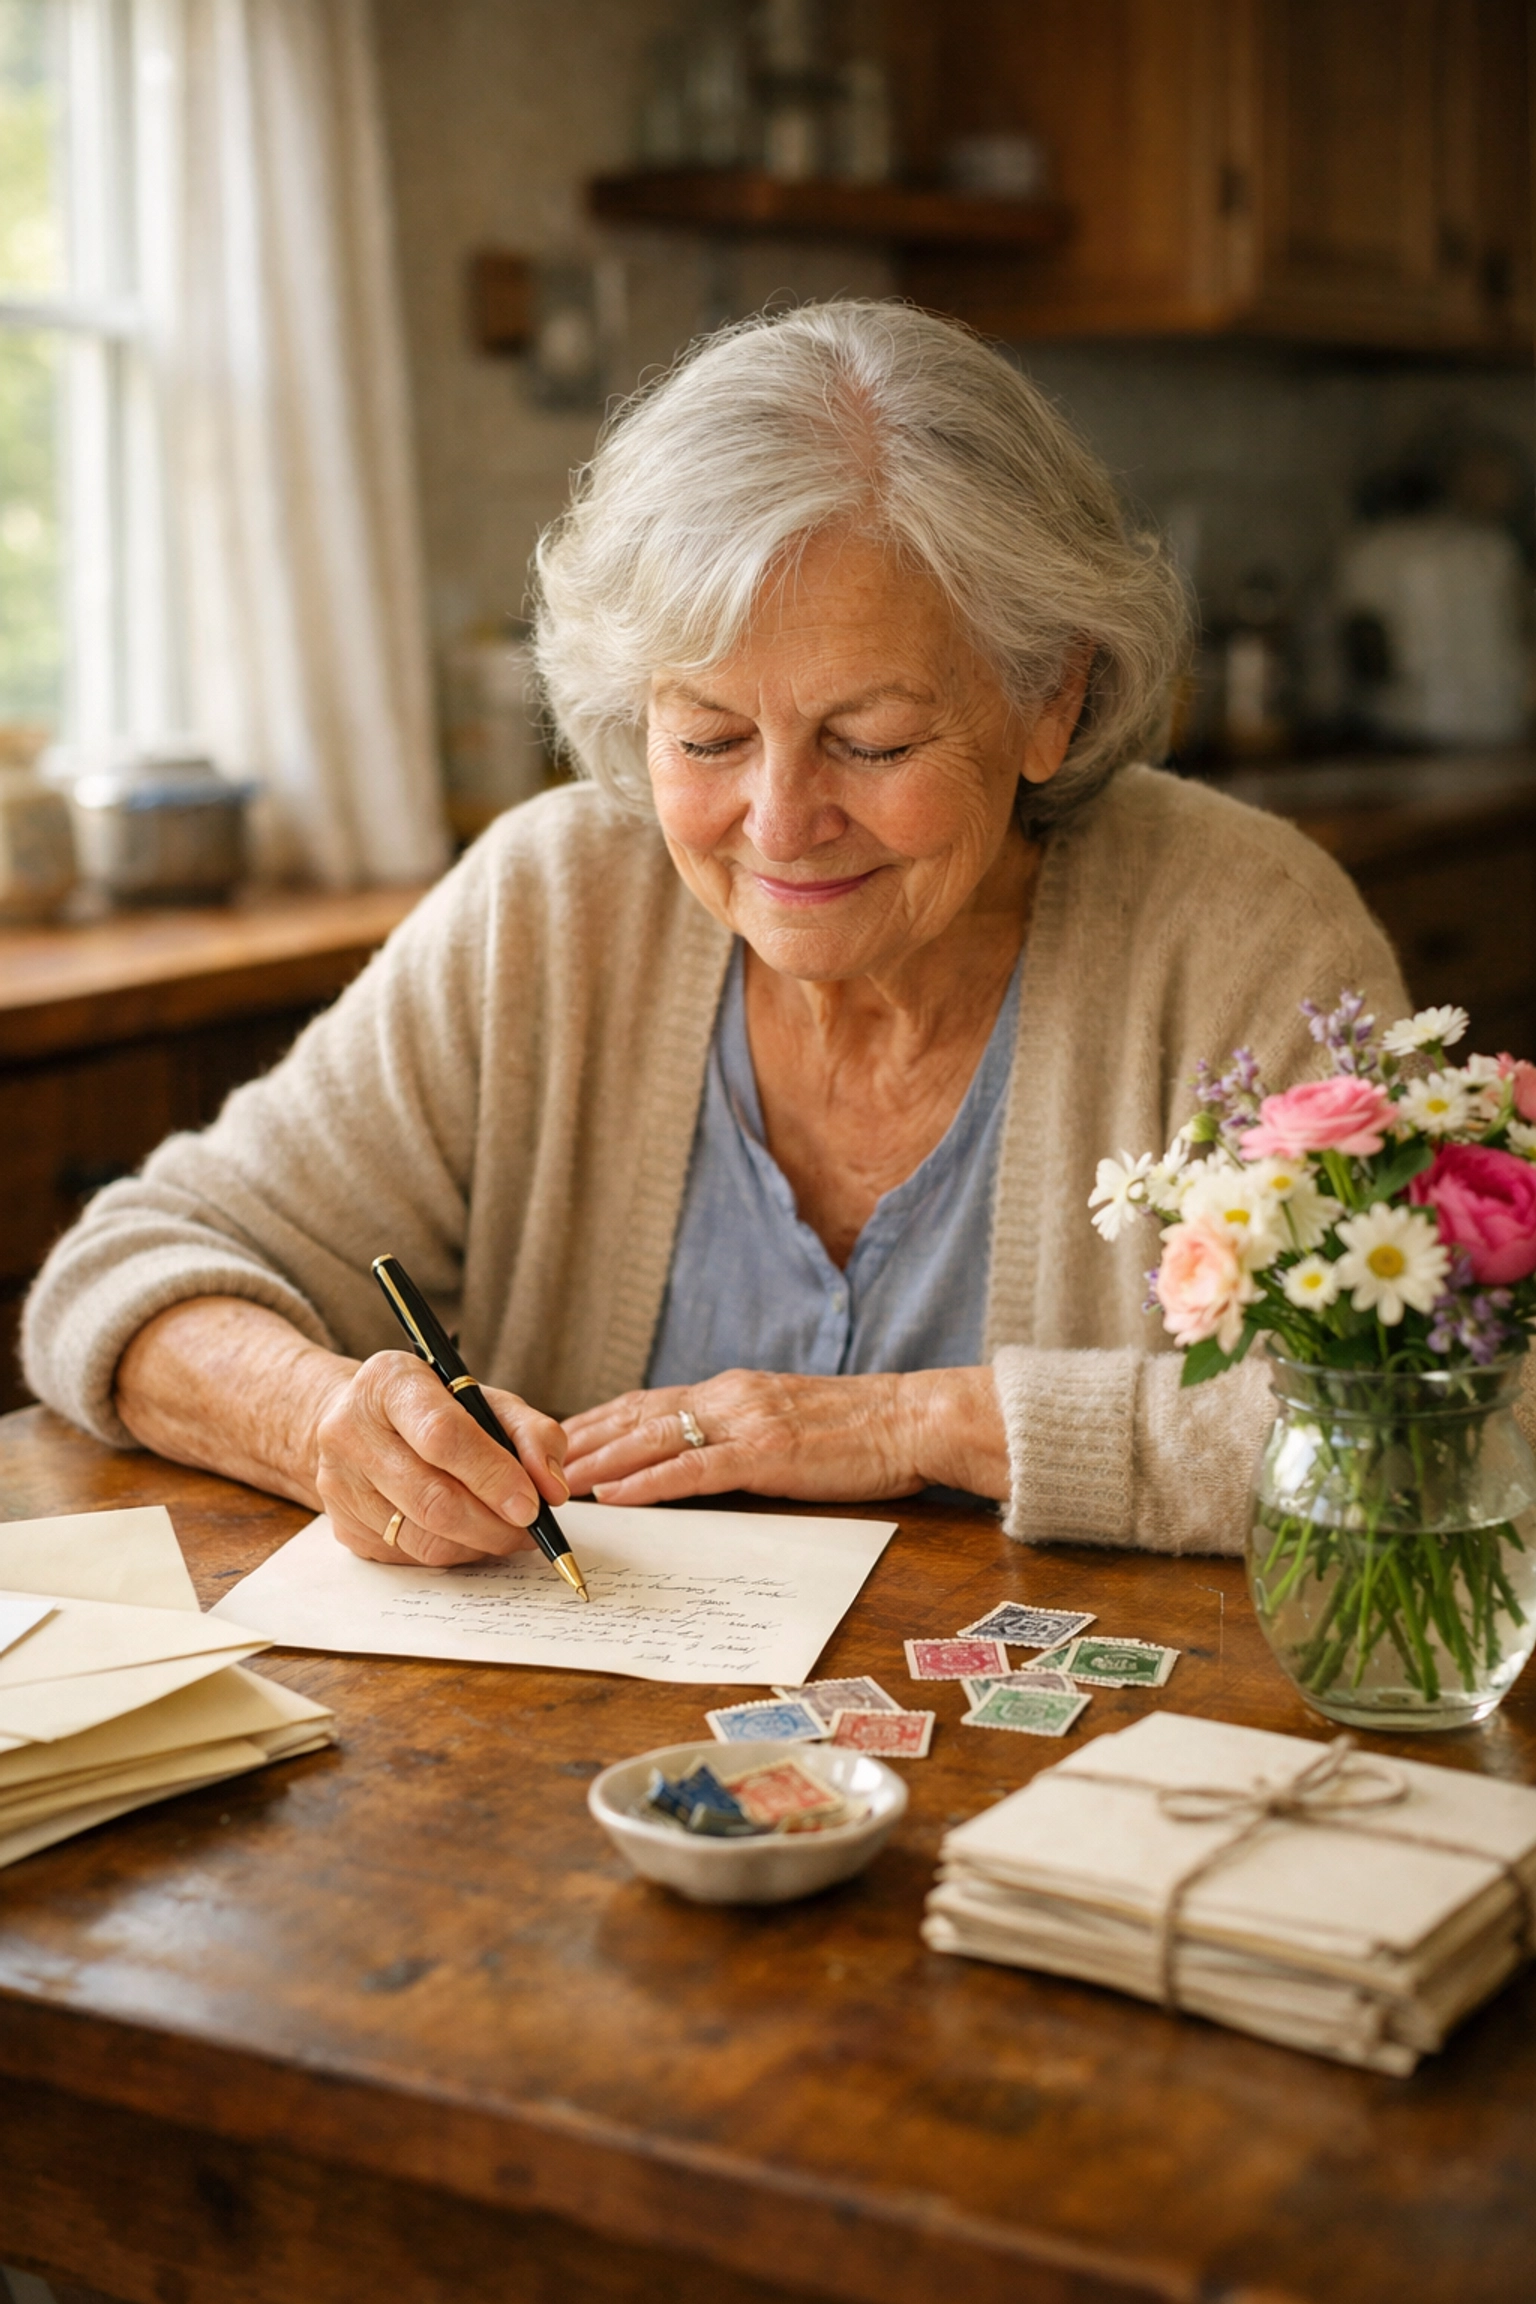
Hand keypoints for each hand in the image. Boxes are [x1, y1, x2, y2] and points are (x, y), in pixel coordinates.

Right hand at [313, 1351, 568, 1566]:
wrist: (355, 1421)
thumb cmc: (432, 1406)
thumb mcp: (484, 1398)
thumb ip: (531, 1433)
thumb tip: (553, 1489)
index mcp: (390, 1382)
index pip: (443, 1436)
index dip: (493, 1475)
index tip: (533, 1504)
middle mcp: (352, 1431)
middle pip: (433, 1498)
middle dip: (494, 1523)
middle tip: (531, 1529)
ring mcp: (340, 1484)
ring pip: (424, 1537)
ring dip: (480, 1544)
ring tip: (510, 1533)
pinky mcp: (344, 1526)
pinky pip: (410, 1556)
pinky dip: (454, 1553)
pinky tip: (472, 1536)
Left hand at [561, 1365, 1008, 1507]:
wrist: (914, 1420)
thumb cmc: (859, 1430)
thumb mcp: (786, 1420)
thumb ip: (741, 1431)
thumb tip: (700, 1453)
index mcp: (733, 1391)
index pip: (648, 1403)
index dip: (597, 1421)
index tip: (554, 1438)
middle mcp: (729, 1397)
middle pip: (636, 1416)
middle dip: (580, 1440)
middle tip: (529, 1459)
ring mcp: (745, 1423)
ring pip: (653, 1439)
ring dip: (599, 1462)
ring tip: (553, 1480)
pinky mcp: (766, 1454)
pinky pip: (693, 1469)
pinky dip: (648, 1482)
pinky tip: (615, 1496)